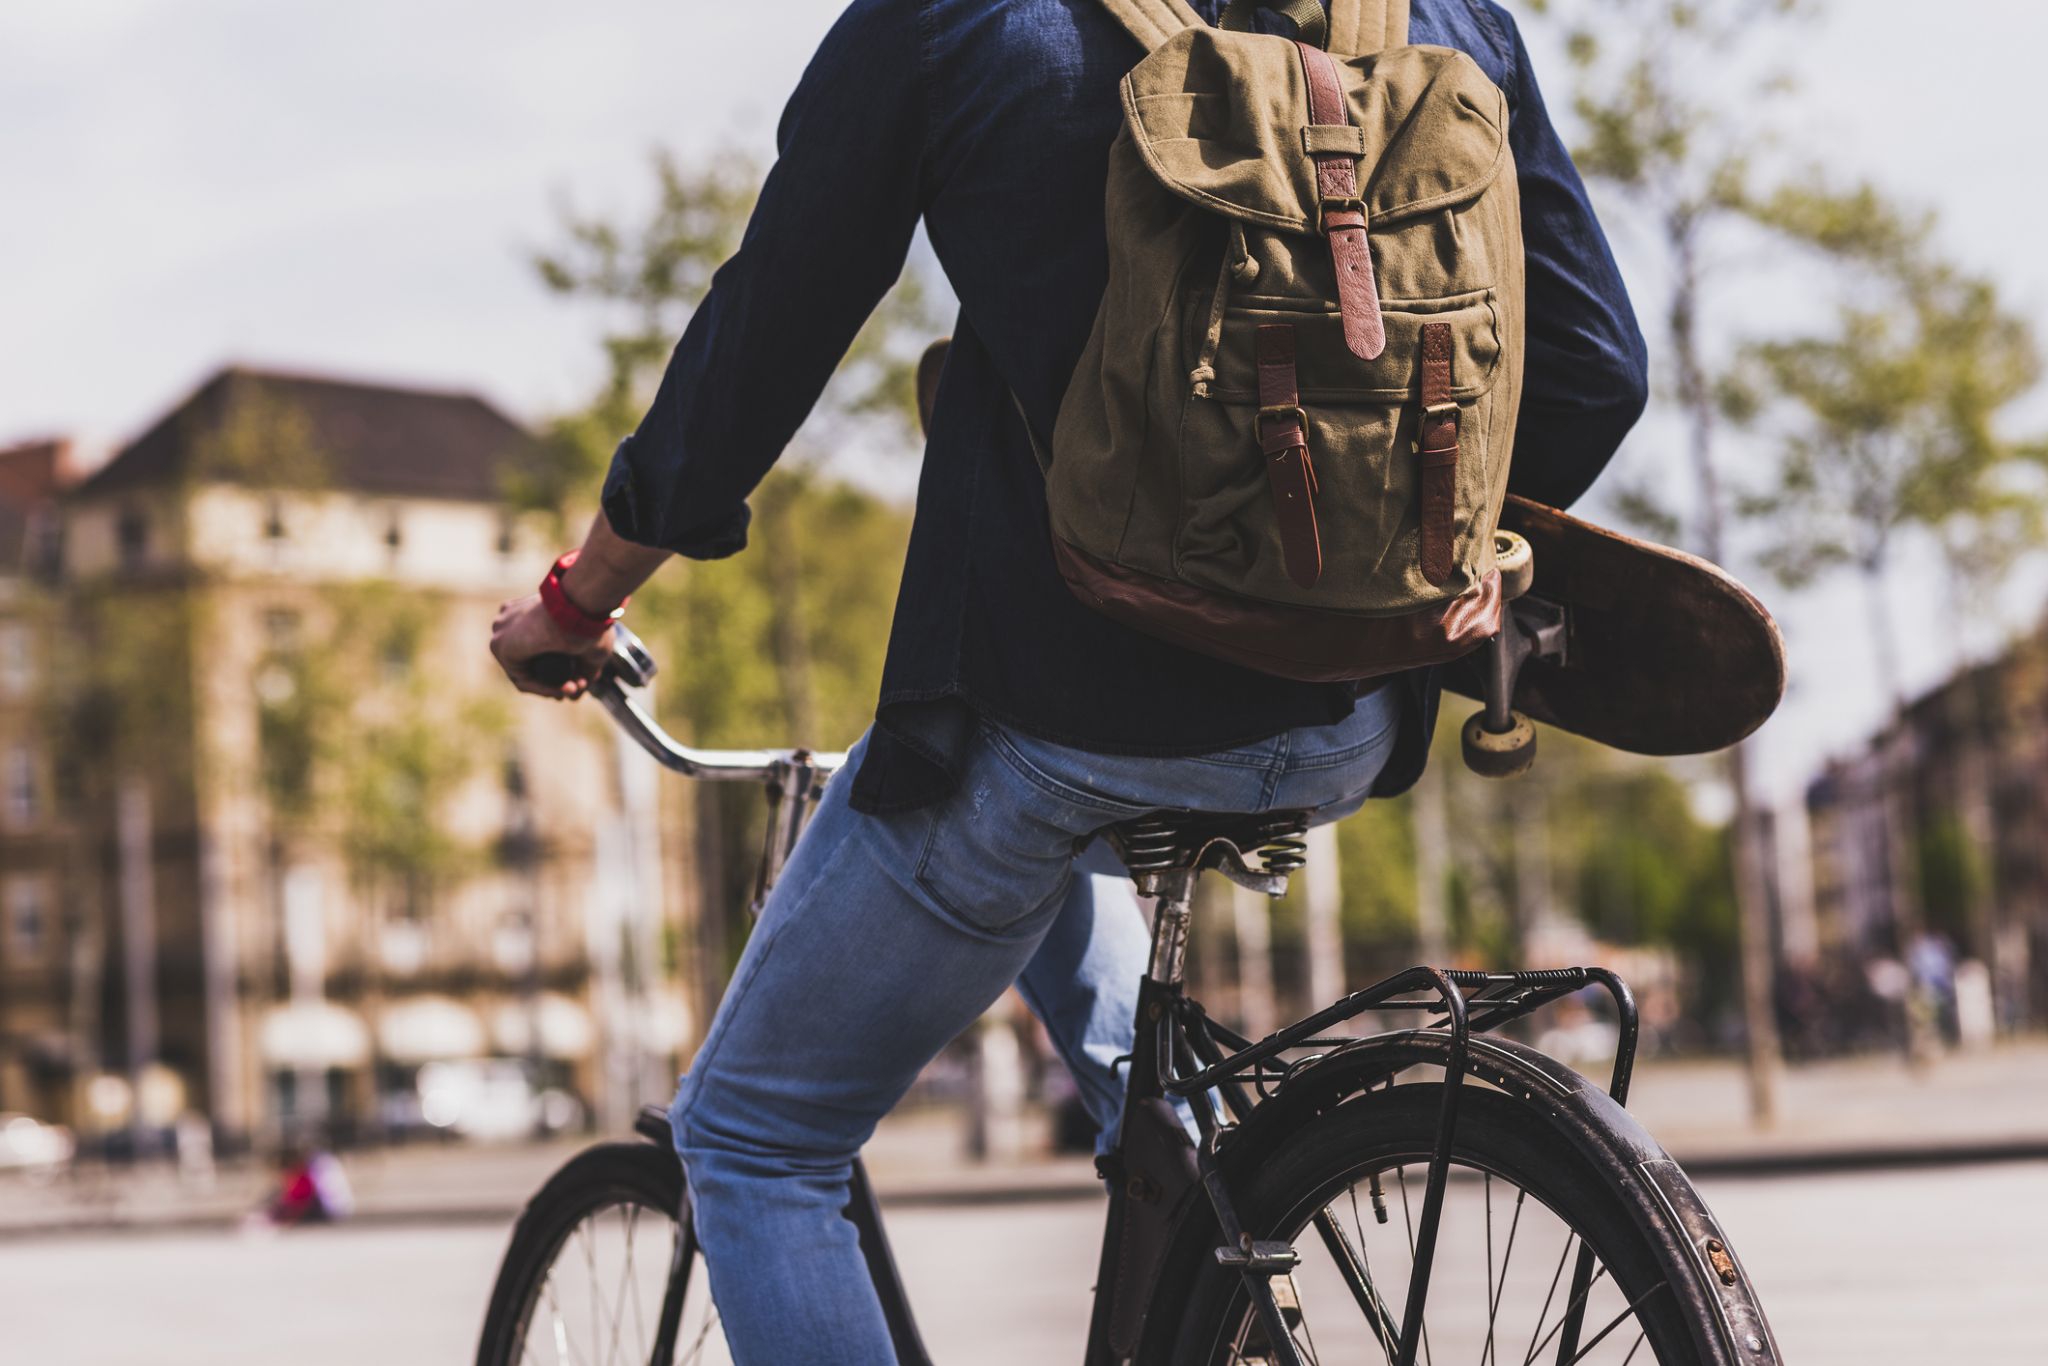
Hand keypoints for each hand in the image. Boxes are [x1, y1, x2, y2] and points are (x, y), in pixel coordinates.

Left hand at [490, 594, 612, 699]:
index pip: (537, 649)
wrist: (580, 607)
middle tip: (574, 688)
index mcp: (529, 612)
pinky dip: (541, 687)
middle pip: (531, 662)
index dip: (558, 672)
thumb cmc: (589, 619)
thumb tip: (578, 694)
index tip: (576, 682)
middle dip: (555, 681)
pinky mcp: (499, 644)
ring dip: (550, 686)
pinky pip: (520, 677)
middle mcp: (511, 619)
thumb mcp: (591, 649)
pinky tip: (560, 690)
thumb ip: (583, 670)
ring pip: (525, 672)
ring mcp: (502, 630)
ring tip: (572, 689)